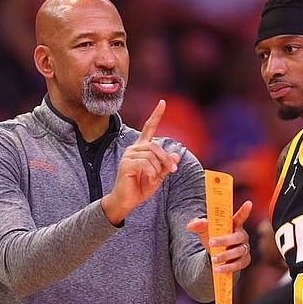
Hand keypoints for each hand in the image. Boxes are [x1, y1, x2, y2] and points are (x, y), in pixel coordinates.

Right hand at [102, 100, 179, 223]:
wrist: (126, 201)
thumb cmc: (140, 187)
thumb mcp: (158, 176)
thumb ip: (166, 165)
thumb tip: (176, 154)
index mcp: (141, 148)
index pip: (149, 128)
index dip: (156, 115)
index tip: (163, 102)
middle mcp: (134, 148)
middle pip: (155, 146)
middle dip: (166, 159)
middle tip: (173, 170)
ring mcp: (129, 155)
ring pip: (151, 155)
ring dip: (159, 169)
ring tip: (156, 179)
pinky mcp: (126, 164)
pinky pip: (145, 164)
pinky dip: (152, 173)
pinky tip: (150, 179)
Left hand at [187, 200, 252, 273]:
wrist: (215, 254)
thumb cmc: (213, 237)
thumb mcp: (205, 230)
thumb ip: (199, 225)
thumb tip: (191, 225)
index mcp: (234, 225)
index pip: (240, 217)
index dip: (245, 210)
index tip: (248, 203)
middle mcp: (242, 236)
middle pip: (238, 237)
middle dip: (225, 240)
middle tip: (211, 243)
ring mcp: (244, 248)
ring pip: (239, 251)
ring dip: (225, 256)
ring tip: (214, 259)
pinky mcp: (244, 260)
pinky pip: (239, 265)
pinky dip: (228, 268)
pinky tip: (218, 270)